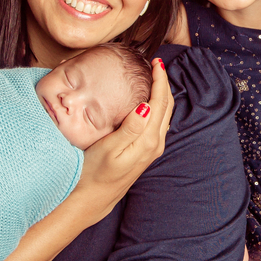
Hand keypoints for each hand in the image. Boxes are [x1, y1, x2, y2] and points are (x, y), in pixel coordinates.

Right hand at [74, 58, 173, 214]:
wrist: (93, 197)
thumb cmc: (95, 171)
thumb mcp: (110, 148)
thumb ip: (131, 127)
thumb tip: (147, 105)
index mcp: (148, 140)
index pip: (160, 103)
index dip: (159, 80)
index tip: (156, 63)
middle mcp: (155, 144)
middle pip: (167, 107)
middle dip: (163, 83)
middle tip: (156, 64)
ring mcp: (152, 149)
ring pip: (165, 114)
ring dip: (162, 94)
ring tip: (154, 77)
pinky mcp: (146, 152)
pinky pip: (159, 122)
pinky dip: (158, 106)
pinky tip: (149, 100)